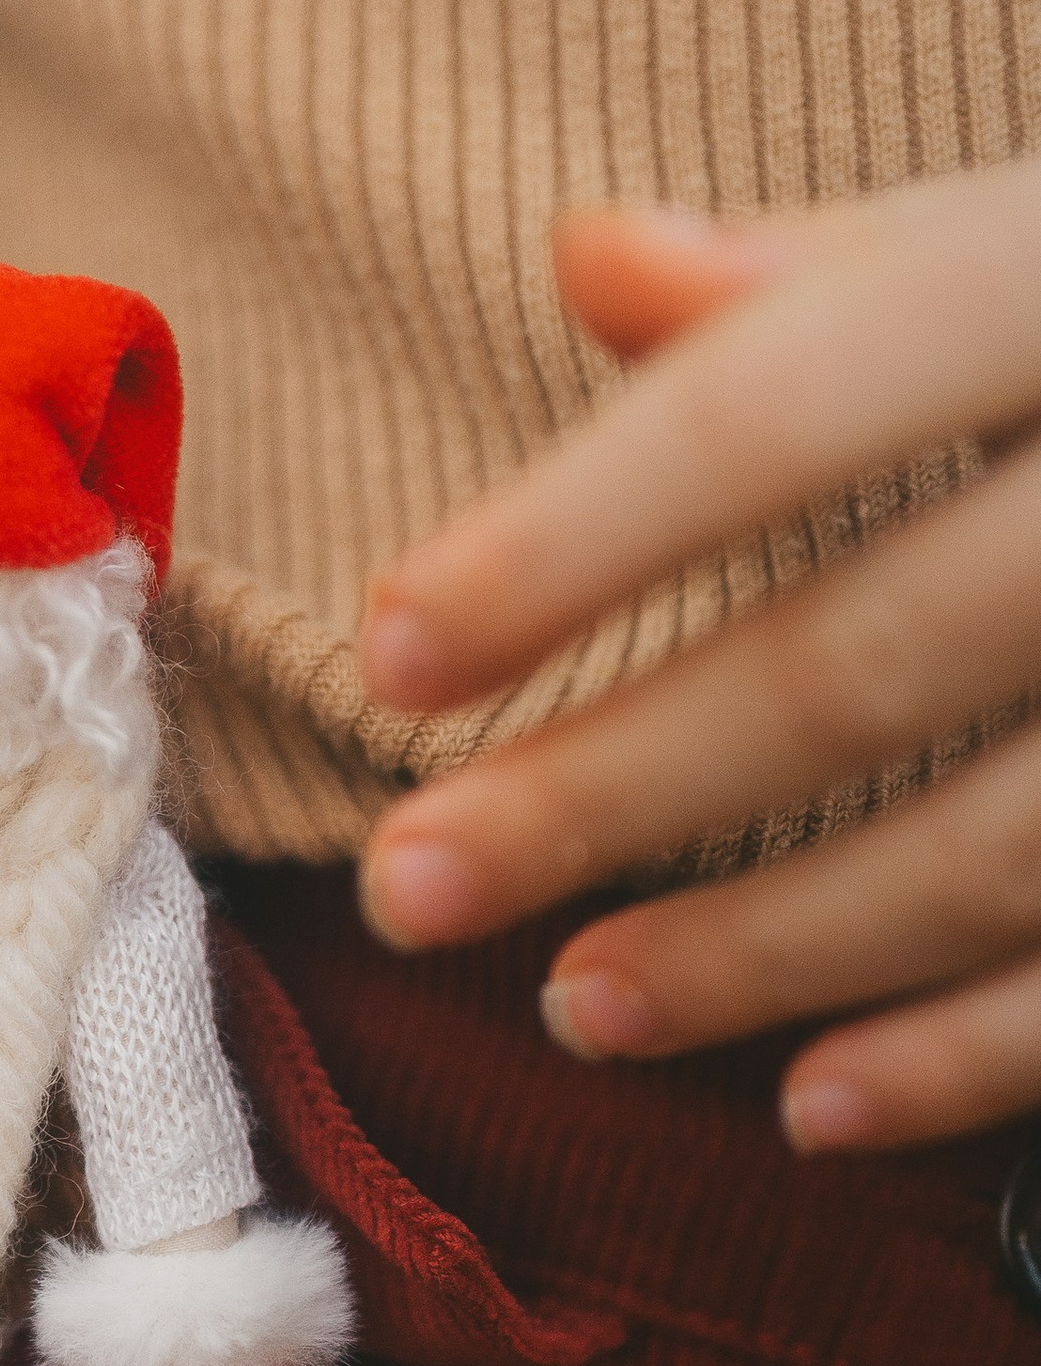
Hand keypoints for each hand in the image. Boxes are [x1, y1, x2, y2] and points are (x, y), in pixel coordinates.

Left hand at [355, 166, 1040, 1149]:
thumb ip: (843, 266)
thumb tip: (594, 257)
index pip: (790, 403)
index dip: (572, 536)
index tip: (386, 650)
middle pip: (872, 651)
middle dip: (618, 787)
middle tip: (414, 883)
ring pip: (1003, 839)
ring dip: (769, 948)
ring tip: (579, 1006)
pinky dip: (975, 1052)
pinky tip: (819, 1108)